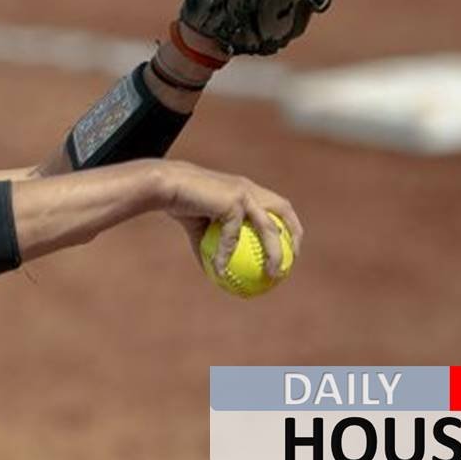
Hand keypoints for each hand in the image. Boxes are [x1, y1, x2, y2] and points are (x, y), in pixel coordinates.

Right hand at [161, 161, 302, 278]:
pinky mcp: (233, 201)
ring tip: (273, 274)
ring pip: (267, 227)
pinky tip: (221, 272)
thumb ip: (212, 247)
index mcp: (245, 190)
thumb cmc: (180, 203)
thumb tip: (217, 273)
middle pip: (283, 209)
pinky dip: (226, 255)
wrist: (166, 185)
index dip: (287, 224)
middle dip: (294, 233)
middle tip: (291, 261)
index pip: (275, 205)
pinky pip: (233, 236)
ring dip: (274, 252)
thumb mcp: (198, 228)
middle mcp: (249, 189)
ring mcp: (243, 193)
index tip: (288, 247)